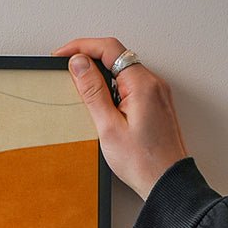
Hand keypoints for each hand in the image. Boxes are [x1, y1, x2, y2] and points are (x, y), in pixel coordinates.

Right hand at [52, 36, 188, 199]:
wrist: (167, 181)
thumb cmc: (142, 161)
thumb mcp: (108, 127)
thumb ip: (92, 92)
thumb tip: (79, 64)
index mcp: (142, 84)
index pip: (109, 48)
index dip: (81, 47)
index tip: (61, 55)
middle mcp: (153, 82)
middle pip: (117, 55)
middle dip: (89, 58)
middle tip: (66, 70)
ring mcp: (156, 92)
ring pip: (123, 70)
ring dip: (100, 73)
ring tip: (80, 88)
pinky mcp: (155, 102)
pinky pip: (130, 84)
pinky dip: (112, 86)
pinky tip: (100, 103)